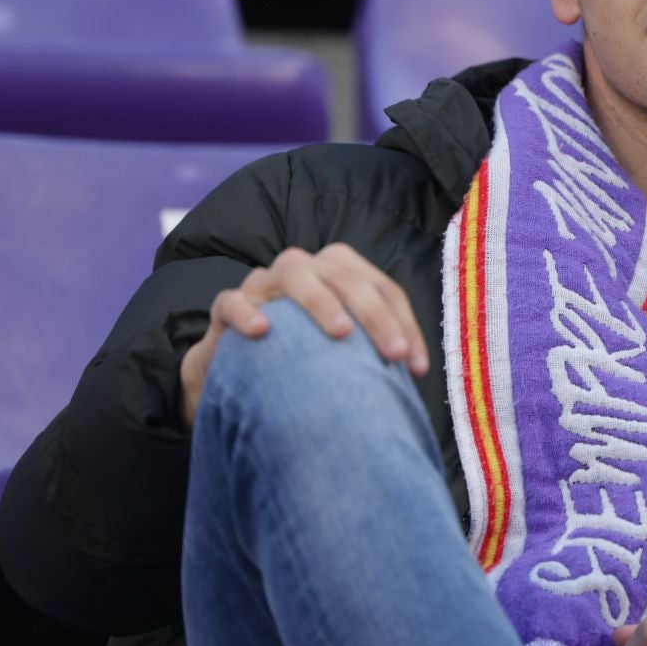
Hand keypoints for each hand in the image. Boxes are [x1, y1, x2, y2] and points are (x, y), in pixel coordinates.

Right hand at [178, 243, 429, 427]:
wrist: (236, 368)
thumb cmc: (302, 356)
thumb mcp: (341, 353)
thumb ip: (373, 354)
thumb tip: (419, 376)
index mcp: (340, 274)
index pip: (382, 287)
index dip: (405, 323)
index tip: (416, 367)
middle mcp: (305, 269)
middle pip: (346, 276)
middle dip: (375, 313)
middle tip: (393, 354)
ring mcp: (264, 283)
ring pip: (295, 276)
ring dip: (321, 301)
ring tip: (340, 333)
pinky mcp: (227, 305)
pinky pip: (233, 300)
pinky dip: (248, 312)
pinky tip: (263, 331)